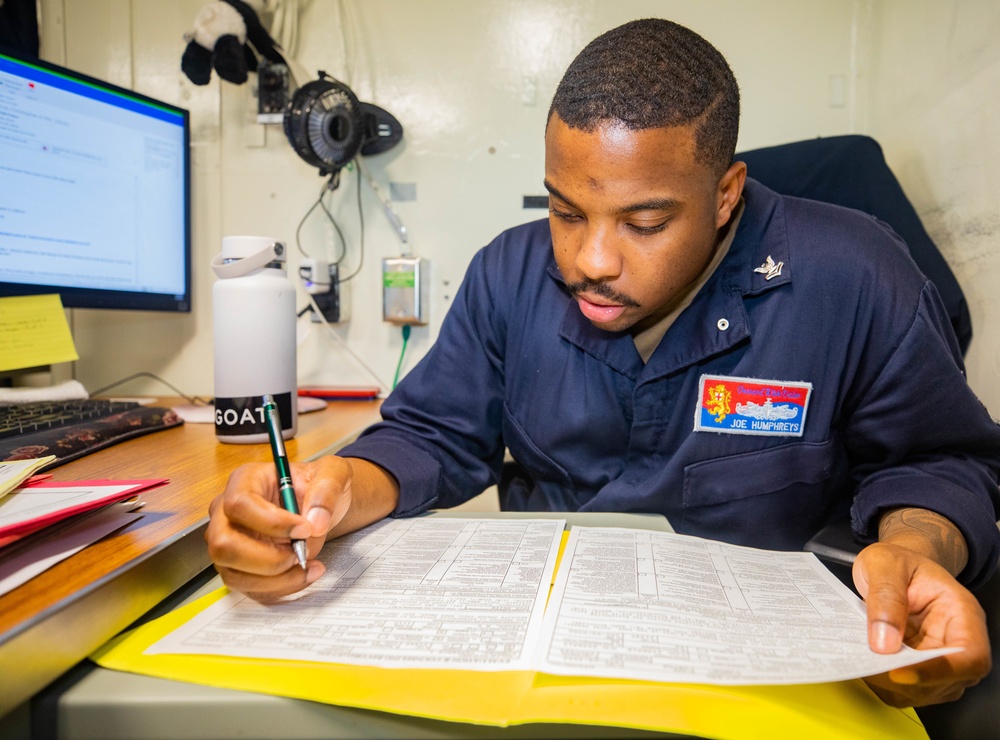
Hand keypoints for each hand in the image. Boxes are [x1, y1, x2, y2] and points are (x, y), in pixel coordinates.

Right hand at [206, 455, 353, 599]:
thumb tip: (315, 522)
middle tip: (301, 554)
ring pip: (234, 573)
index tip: (305, 529)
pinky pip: (249, 588)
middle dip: (268, 559)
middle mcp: (227, 512)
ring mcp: (229, 542)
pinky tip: (303, 575)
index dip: (271, 522)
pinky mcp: (238, 567)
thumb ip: (327, 490)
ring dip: (275, 579)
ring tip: (308, 567)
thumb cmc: (316, 486)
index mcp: (245, 481)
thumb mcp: (332, 473)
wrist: (319, 506)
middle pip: (224, 545)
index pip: (240, 504)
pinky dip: (279, 588)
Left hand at [853, 541, 989, 706]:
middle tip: (864, 663)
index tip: (899, 672)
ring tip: (858, 658)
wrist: (893, 565)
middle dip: (904, 680)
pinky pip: (904, 688)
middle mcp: (956, 641)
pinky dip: (880, 681)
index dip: (939, 671)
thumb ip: (886, 597)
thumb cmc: (897, 561)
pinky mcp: (918, 668)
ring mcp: (939, 659)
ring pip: (923, 692)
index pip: (968, 655)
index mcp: (961, 612)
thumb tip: (884, 642)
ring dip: (889, 683)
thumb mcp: (885, 563)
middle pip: (946, 681)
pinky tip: (861, 660)